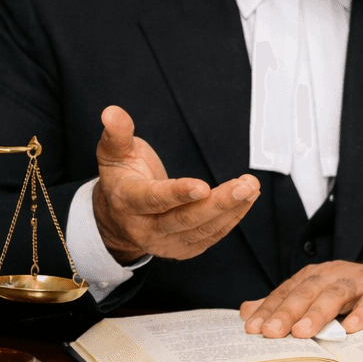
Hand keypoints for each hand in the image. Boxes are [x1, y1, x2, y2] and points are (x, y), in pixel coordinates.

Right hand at [92, 105, 259, 263]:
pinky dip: (232, 218)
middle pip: (185, 219)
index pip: (152, 199)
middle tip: (245, 185)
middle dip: (218, 202)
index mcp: (127, 202)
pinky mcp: (183, 249)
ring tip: (251, 188)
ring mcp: (165, 242)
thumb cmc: (122, 178)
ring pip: (202, 229)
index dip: (178, 194)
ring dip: (231, 209)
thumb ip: (117, 133)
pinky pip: (211, 236)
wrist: (119, 217)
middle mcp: (145, 228)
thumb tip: (111, 112)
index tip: (203, 186)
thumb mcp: (114, 153)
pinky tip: (247, 199)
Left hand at [240, 259, 362, 338]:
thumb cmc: (356, 293)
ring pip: (338, 293)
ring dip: (319, 312)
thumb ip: (284, 303)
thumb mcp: (319, 296)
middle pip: (309, 290)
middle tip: (271, 333)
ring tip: (303, 332)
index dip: (269, 309)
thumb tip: (245, 311)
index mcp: (317, 276)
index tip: (252, 329)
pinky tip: (351, 328)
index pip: (288, 291)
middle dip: (288, 311)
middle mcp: (337, 274)